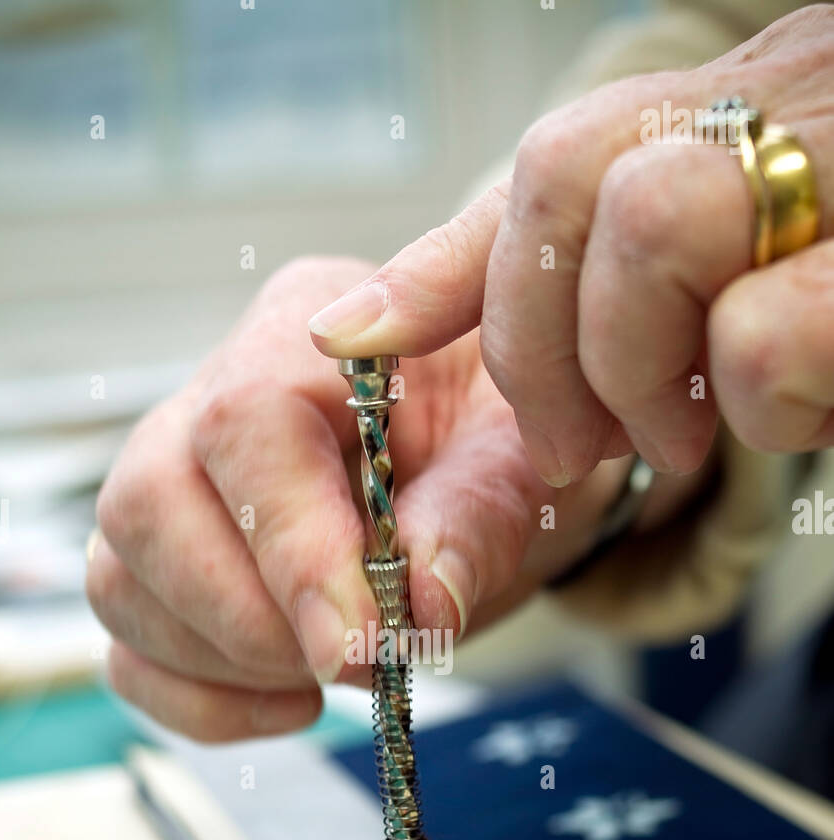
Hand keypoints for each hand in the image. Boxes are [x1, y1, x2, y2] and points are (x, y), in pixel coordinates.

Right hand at [88, 258, 628, 741]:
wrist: (482, 465)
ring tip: (342, 668)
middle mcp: (205, 399)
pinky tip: (294, 698)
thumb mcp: (518, 460)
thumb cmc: (497, 440)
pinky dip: (203, 702)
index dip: (293, 546)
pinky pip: (128, 654)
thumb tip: (425, 607)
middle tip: (360, 660)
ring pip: (121, 585)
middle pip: (148, 507)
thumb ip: (477, 519)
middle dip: (253, 620)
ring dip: (231, 663)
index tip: (364, 637)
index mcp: (302, 337)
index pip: (244, 426)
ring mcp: (165, 485)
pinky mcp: (159, 572)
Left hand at [308, 5, 833, 483]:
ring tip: (694, 426)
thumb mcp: (703, 262)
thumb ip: (548, 274)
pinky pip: (772, 329)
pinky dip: (759, 399)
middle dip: (557, 345)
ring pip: (665, 225)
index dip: (452, 267)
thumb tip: (352, 328)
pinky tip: (790, 407)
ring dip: (648, 367)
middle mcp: (792, 96)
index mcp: (734, 100)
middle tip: (600, 440)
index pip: (554, 163)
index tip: (365, 344)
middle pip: (582, 184)